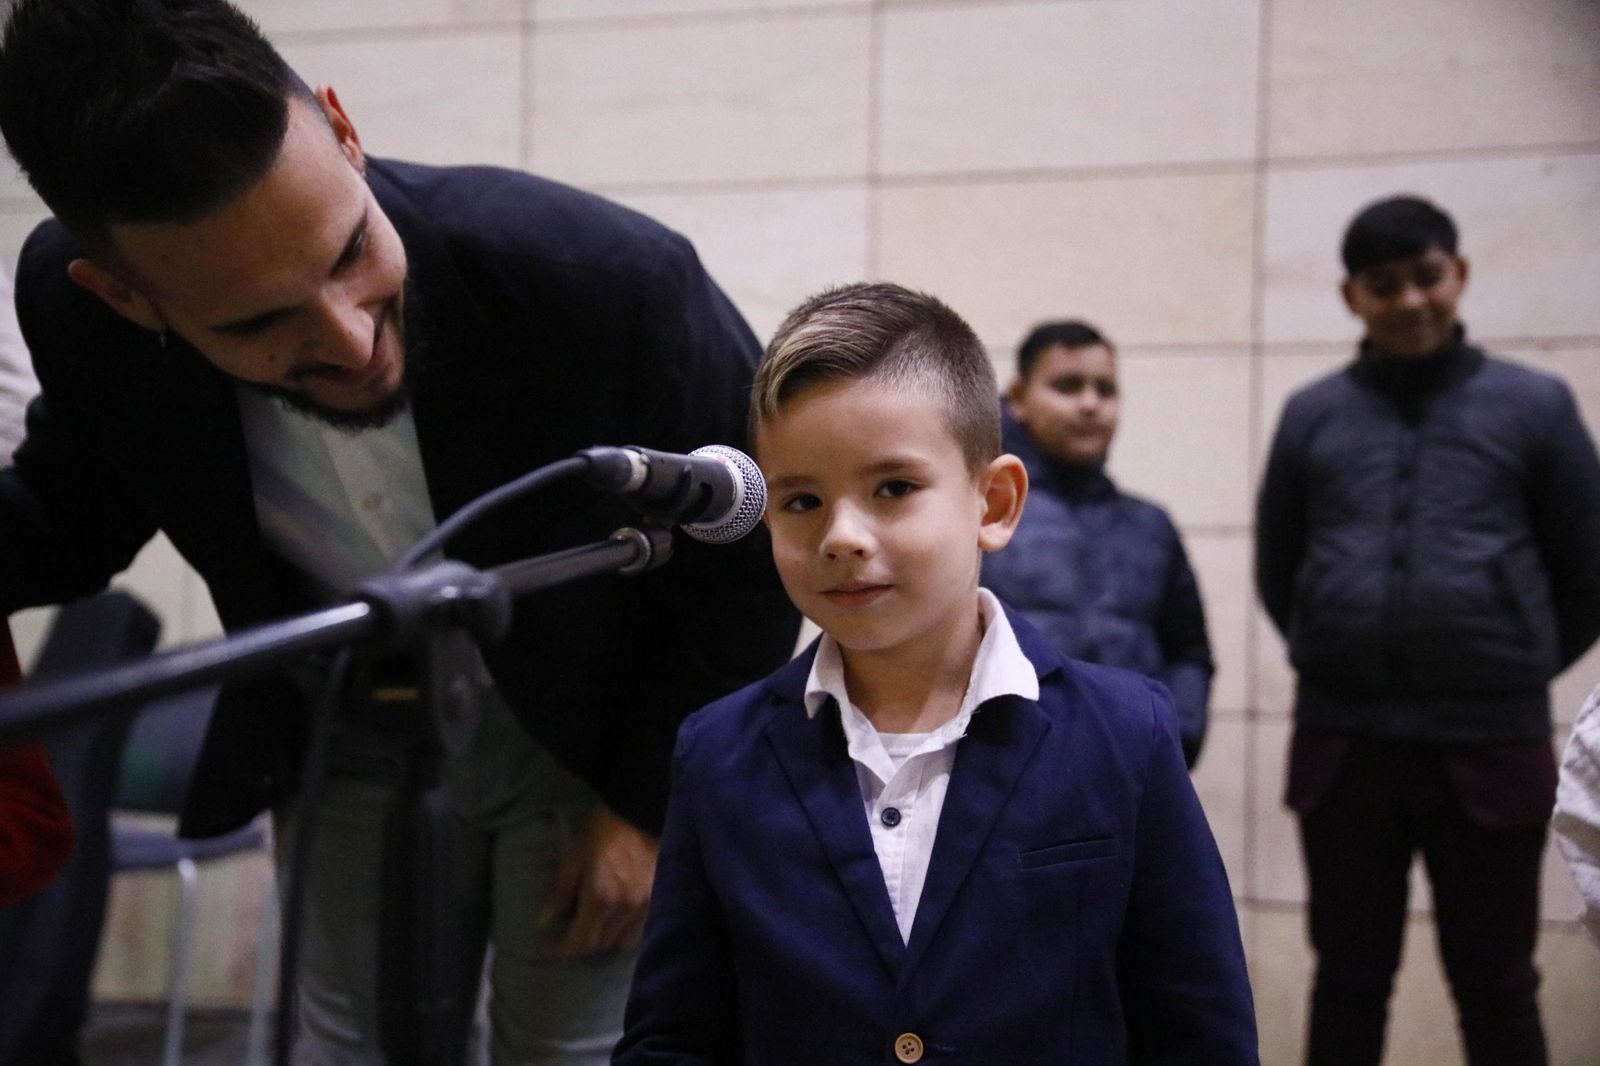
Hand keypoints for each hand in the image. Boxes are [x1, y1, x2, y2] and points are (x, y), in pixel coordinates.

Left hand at [537, 803, 658, 958]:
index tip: (547, 946)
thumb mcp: (574, 857)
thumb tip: (544, 921)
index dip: (561, 950)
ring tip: (595, 924)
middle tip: (569, 929)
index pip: (579, 942)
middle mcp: (624, 910)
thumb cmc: (602, 831)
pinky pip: (640, 928)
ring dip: (605, 938)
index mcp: (600, 900)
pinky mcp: (657, 899)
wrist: (642, 811)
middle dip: (581, 942)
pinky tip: (618, 917)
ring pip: (622, 941)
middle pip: (600, 944)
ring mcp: (644, 907)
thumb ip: (559, 892)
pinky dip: (626, 930)